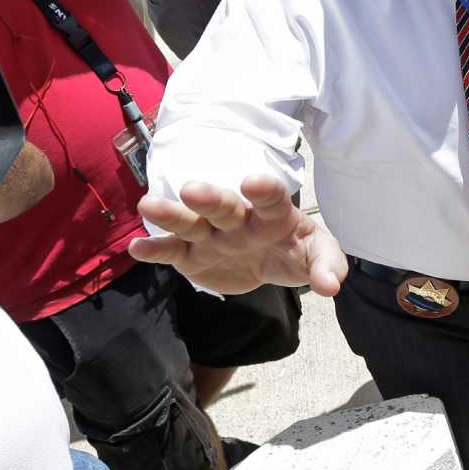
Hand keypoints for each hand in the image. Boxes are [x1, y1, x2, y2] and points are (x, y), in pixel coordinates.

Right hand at [132, 174, 347, 295]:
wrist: (270, 260)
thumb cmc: (295, 249)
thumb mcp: (318, 255)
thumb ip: (327, 266)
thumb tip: (332, 286)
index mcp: (273, 214)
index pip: (271, 199)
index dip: (264, 190)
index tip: (254, 182)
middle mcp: (238, 219)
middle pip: (223, 206)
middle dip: (209, 198)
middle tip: (192, 189)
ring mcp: (211, 235)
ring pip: (190, 222)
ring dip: (171, 214)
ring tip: (149, 205)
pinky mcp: (191, 255)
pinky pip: (170, 251)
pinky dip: (154, 249)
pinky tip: (136, 247)